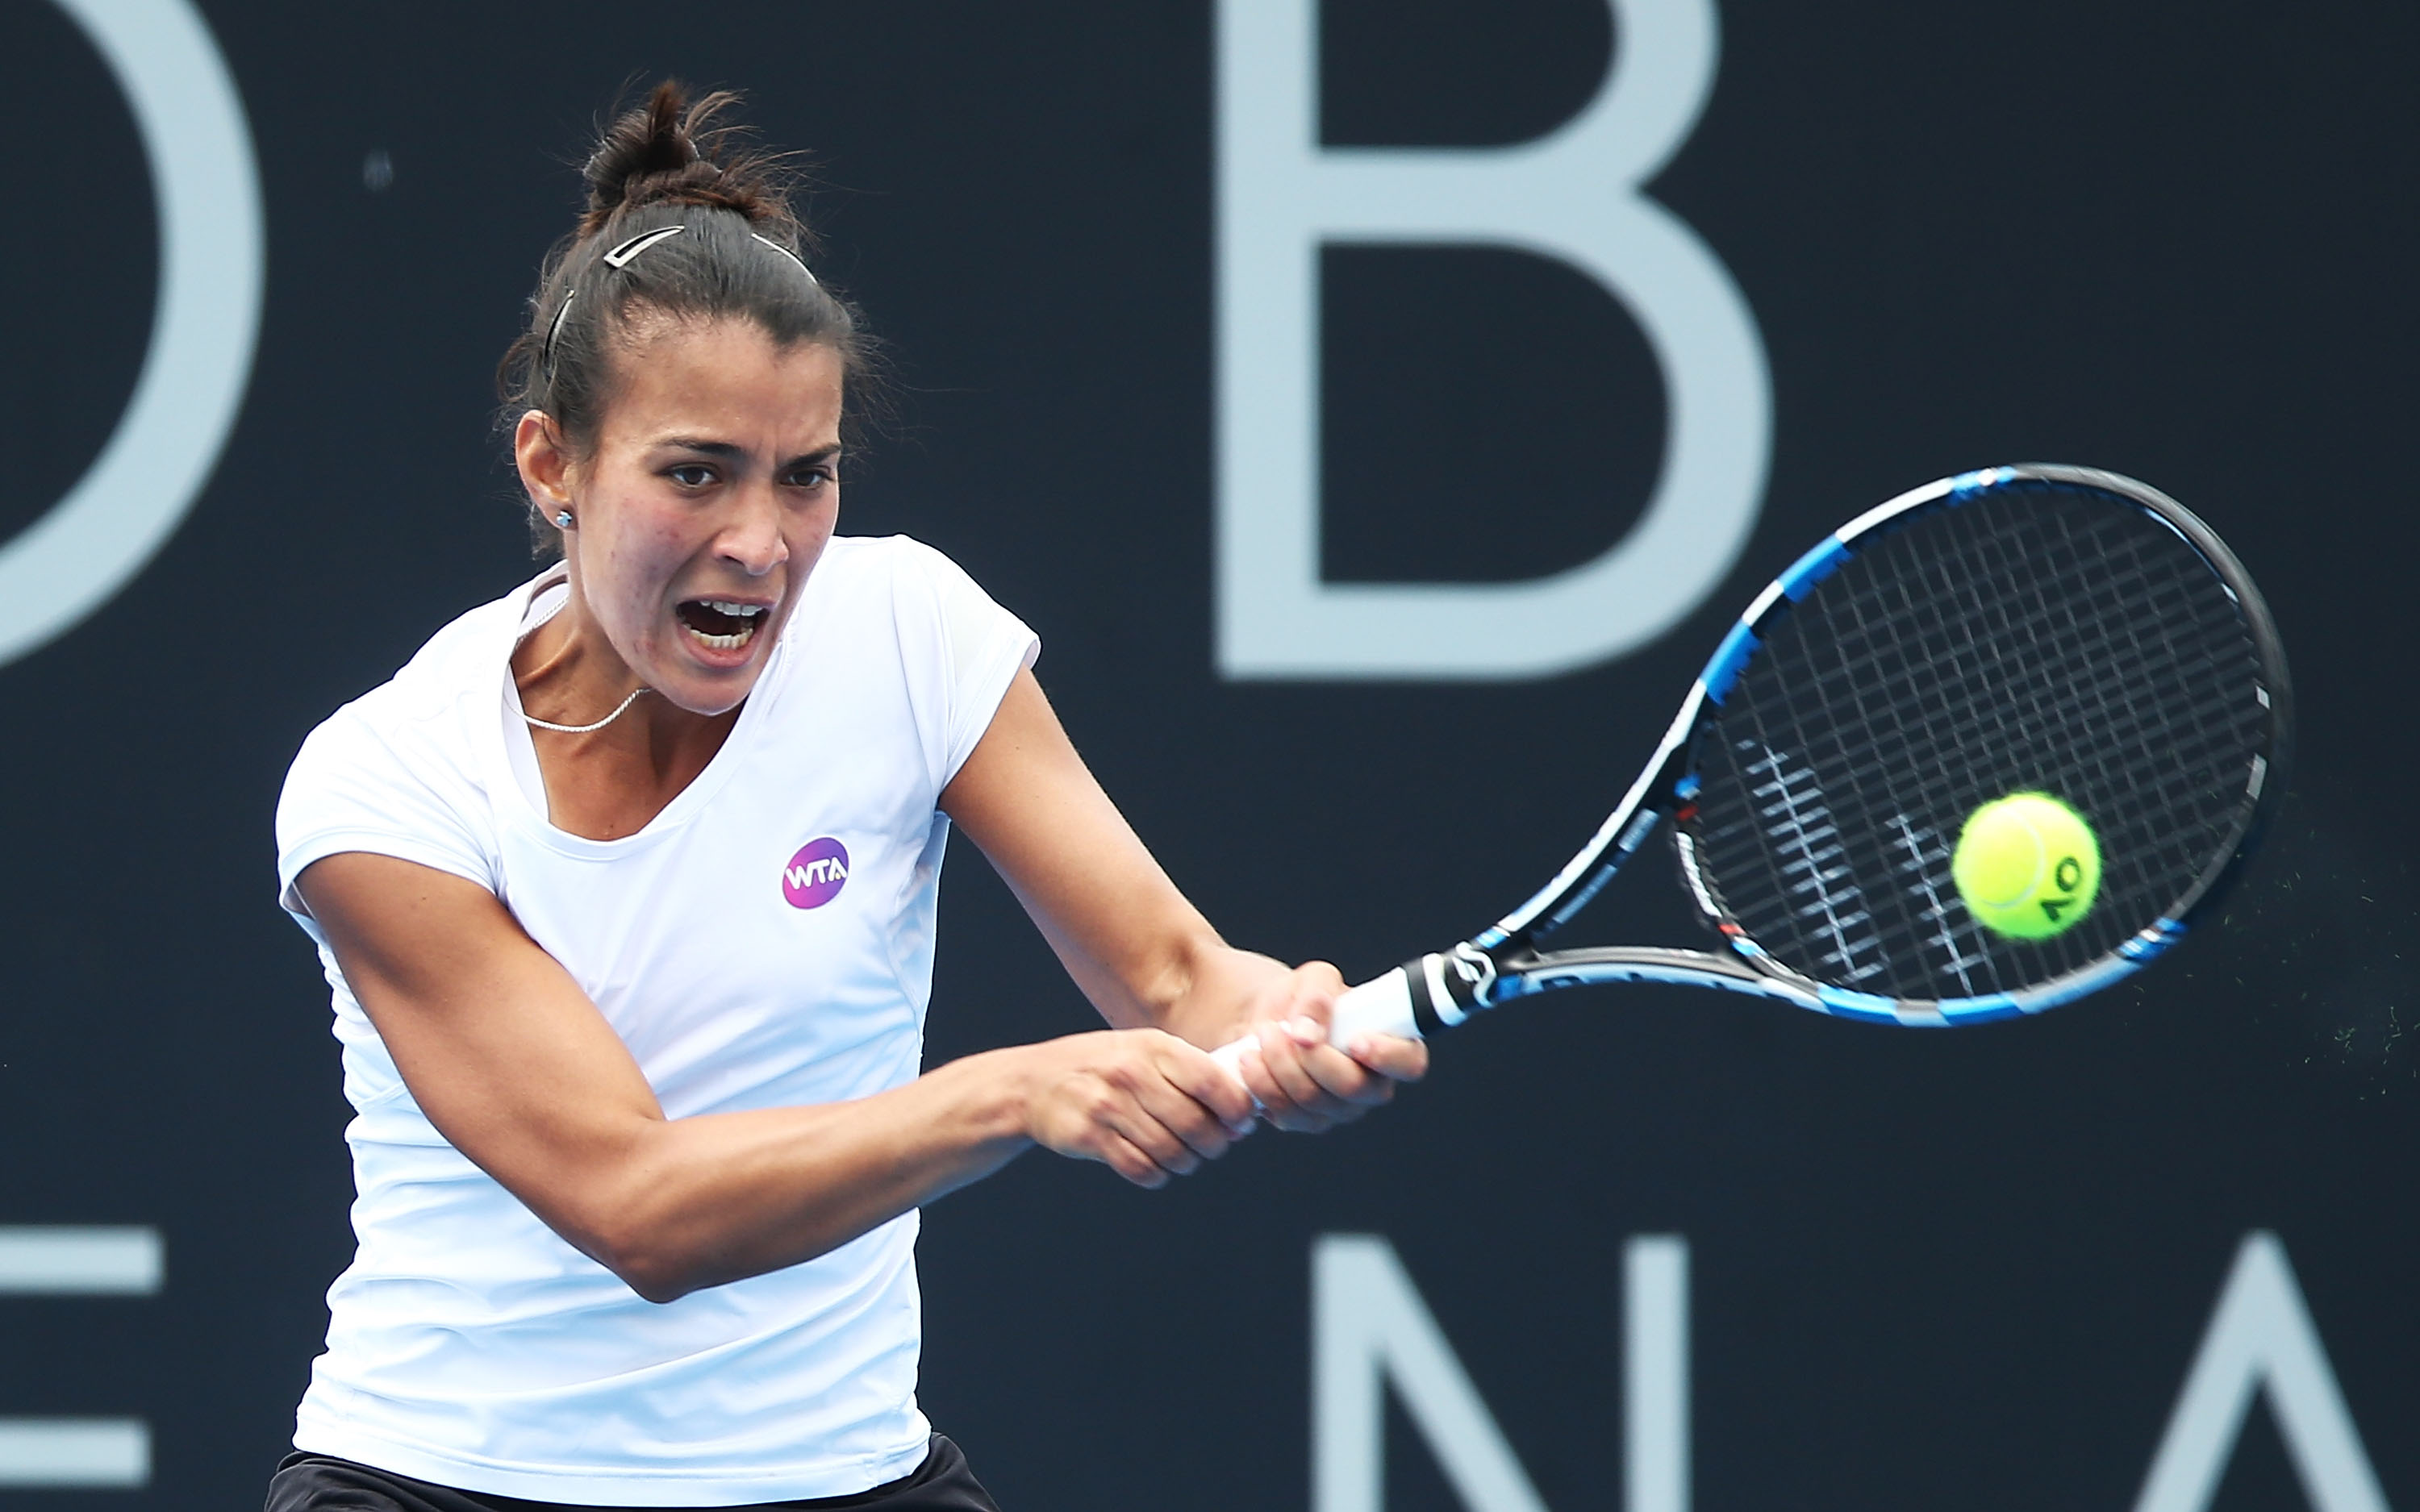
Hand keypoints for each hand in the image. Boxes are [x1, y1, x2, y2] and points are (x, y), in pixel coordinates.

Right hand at [1016, 1029, 1259, 1187]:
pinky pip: (1139, 1168)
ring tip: (1184, 1158)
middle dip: (1213, 1144)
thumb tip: (1241, 1115)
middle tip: (1213, 1147)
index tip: (1241, 1123)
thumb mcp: (1143, 1051)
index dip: (1236, 1109)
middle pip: (1194, 1124)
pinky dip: (1156, 1174)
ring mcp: (1107, 1106)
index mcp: (1153, 1047)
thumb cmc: (1103, 1067)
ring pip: (1169, 1150)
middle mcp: (1131, 1073)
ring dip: (1185, 1162)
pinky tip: (1156, 1167)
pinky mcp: (1089, 1137)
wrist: (1034, 1083)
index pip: (1211, 1081)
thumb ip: (1188, 1074)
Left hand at [1228, 959, 1429, 1133]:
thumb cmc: (1301, 999)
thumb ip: (1316, 996)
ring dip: (1278, 1067)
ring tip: (1260, 1037)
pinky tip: (1249, 1060)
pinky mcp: (1305, 1121)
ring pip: (1313, 1102)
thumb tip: (1306, 1033)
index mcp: (1388, 1046)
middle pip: (1352, 1088)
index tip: (1356, 1040)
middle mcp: (1370, 1085)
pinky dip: (1261, 1085)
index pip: (1409, 1063)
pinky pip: (1286, 1116)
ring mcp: (1338, 1109)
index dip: (1388, 1056)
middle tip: (1277, 1030)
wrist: (1264, 1020)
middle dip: (1311, 1058)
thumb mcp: (1311, 980)